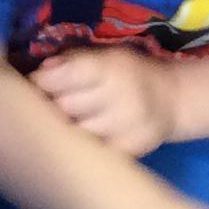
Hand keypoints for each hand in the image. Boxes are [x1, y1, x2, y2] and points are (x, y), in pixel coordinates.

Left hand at [33, 45, 179, 156]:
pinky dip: (81, 147)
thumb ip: (74, 61)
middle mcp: (121, 97)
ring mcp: (127, 127)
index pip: (64, 76)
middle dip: (51, 105)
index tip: (35, 85)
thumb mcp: (107, 56)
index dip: (42, 82)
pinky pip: (91, 152)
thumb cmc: (130, 73)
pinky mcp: (130, 151)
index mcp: (112, 68)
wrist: (173, 99)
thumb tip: (42, 71)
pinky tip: (82, 140)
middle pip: (64, 107)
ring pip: (75, 133)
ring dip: (65, 129)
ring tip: (66, 123)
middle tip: (50, 105)